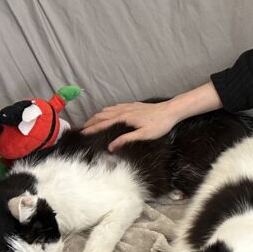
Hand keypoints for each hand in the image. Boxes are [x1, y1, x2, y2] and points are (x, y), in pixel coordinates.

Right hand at [82, 82, 221, 150]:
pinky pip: (115, 107)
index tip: (83, 133)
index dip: (92, 129)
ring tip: (91, 121)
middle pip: (102, 115)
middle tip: (82, 128)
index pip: (104, 124)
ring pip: (108, 110)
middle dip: (91, 121)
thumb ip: (126, 139)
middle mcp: (123, 110)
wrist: (170, 111)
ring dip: (98, 115)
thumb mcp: (143, 135)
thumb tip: (111, 146)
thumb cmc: (159, 125)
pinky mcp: (133, 105)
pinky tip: (107, 112)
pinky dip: (107, 110)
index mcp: (124, 118)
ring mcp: (128, 106)